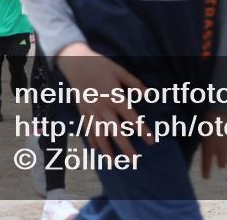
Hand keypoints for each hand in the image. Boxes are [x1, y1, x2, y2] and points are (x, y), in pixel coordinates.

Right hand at [55, 42, 154, 157]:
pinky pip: (88, 130)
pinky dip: (92, 141)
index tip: (151, 141)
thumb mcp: (120, 71)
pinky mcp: (82, 111)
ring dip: (107, 150)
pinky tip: (98, 150)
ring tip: (115, 163)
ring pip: (100, 135)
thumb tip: (149, 95)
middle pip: (116, 131)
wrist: (75, 62)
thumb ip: (135, 84)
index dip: (142, 130)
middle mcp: (102, 107)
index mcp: (115, 96)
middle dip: (126, 147)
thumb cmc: (101, 65)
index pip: (131, 117)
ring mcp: (91, 111)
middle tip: (135, 161)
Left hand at [199, 111, 226, 178]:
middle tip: (221, 159)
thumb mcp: (202, 131)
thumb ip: (204, 142)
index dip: (206, 173)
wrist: (222, 107)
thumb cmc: (209, 117)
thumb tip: (204, 149)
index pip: (206, 166)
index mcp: (209, 149)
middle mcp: (221, 151)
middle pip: (222, 164)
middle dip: (221, 162)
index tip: (206, 177)